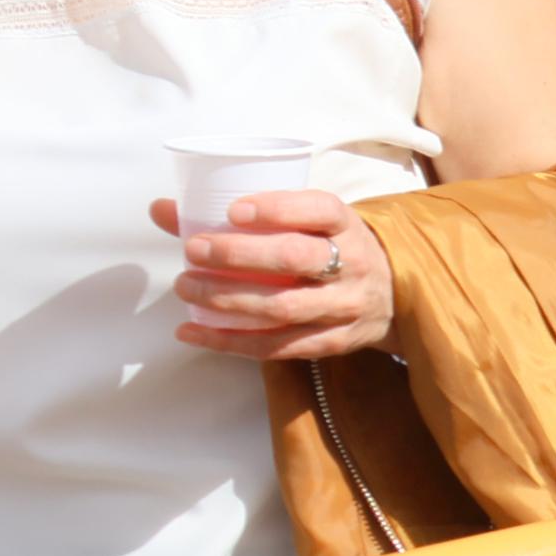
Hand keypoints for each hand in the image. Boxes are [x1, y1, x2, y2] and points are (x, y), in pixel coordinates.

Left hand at [146, 190, 394, 361]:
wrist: (393, 296)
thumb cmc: (334, 251)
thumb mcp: (309, 225)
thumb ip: (242, 218)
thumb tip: (162, 209)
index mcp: (348, 226)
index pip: (320, 211)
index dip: (278, 209)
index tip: (234, 210)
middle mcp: (354, 264)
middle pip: (296, 259)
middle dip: (239, 255)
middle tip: (194, 250)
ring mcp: (346, 306)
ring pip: (284, 307)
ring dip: (228, 299)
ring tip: (187, 287)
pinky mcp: (335, 341)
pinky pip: (279, 346)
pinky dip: (231, 341)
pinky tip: (194, 331)